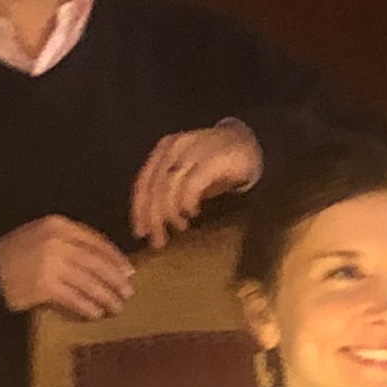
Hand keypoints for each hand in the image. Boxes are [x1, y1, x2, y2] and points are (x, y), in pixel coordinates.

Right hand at [0, 214, 135, 319]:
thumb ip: (69, 242)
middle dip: (115, 279)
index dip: (115, 258)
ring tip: (116, 307)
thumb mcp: (41, 236)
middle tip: (128, 293)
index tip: (128, 271)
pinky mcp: (44, 286)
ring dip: (106, 296)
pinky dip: (87, 306)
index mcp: (58, 225)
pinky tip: (96, 313)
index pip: (95, 241)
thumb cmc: (15, 255)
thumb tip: (105, 261)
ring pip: (89, 282)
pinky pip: (74, 298)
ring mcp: (50, 264)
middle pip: (96, 262)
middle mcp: (56, 241)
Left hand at [128, 121, 262, 246]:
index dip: (139, 210)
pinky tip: (193, 212)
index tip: (140, 233)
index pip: (143, 183)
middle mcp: (174, 147)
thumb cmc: (214, 167)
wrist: (247, 145)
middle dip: (154, 217)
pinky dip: (188, 202)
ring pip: (169, 186)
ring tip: (180, 227)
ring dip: (171, 213)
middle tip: (159, 240)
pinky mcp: (213, 157)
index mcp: (163, 150)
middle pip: (154, 187)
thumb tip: (152, 225)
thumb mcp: (186, 177)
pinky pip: (191, 184)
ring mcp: (193, 150)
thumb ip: (168, 193)